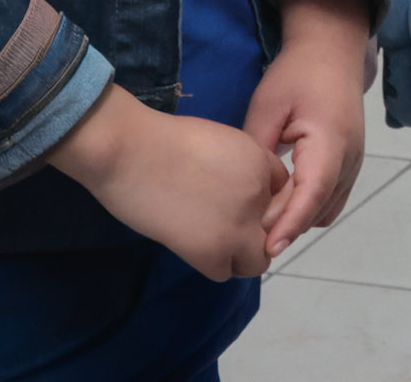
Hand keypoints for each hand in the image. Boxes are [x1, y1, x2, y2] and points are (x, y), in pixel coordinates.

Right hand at [48, 85, 280, 281]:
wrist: (128, 150)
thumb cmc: (163, 139)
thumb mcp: (221, 140)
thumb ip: (242, 167)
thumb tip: (243, 193)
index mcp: (260, 163)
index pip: (281, 195)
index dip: (262, 203)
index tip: (237, 205)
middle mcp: (259, 195)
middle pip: (276, 229)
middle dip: (256, 231)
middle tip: (227, 227)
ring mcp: (238, 226)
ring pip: (258, 260)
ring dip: (240, 255)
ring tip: (214, 242)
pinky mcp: (211, 251)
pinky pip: (226, 272)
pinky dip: (214, 264)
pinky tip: (194, 248)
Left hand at [245, 0, 371, 257]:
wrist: (331, 51)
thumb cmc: (296, 75)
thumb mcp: (268, 107)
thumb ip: (258, 150)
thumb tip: (245, 192)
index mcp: (329, 141)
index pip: (312, 192)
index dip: (291, 223)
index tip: (268, 248)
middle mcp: (349, 157)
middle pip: (321, 207)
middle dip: (289, 226)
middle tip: (250, 236)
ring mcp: (354, 161)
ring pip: (328, 207)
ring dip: (300, 218)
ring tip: (264, 221)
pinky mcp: (350, 162)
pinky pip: (332, 197)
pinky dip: (310, 207)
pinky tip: (282, 203)